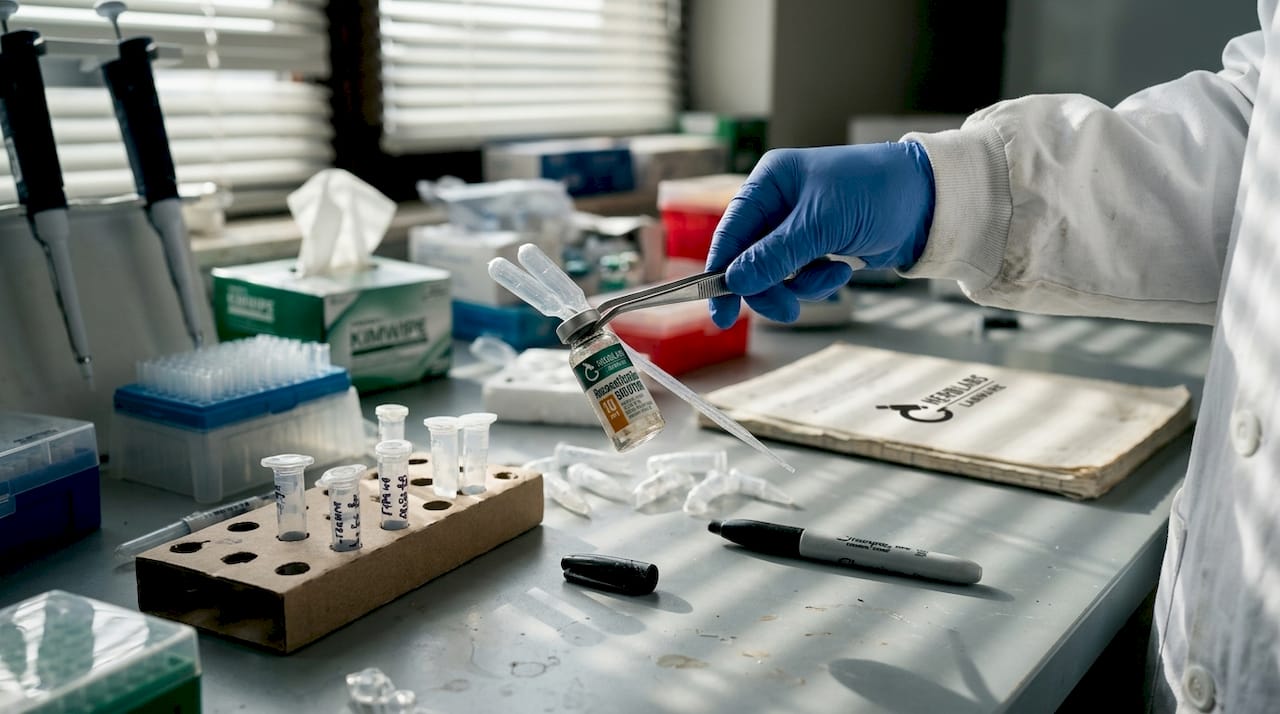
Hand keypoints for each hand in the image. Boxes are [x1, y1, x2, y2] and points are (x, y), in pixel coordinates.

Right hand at [706, 142, 934, 327]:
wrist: (928, 200)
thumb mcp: (821, 224)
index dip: (722, 271)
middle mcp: (777, 203)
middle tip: (787, 309)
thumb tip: (735, 281)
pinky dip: (816, 281)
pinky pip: (798, 276)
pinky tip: (842, 269)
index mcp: (770, 183)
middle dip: (768, 286)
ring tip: (830, 278)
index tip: (721, 311)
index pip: (731, 231)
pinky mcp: (816, 246)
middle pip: (749, 259)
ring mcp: (796, 226)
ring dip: (798, 286)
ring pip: (774, 273)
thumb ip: (775, 254)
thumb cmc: (875, 193)